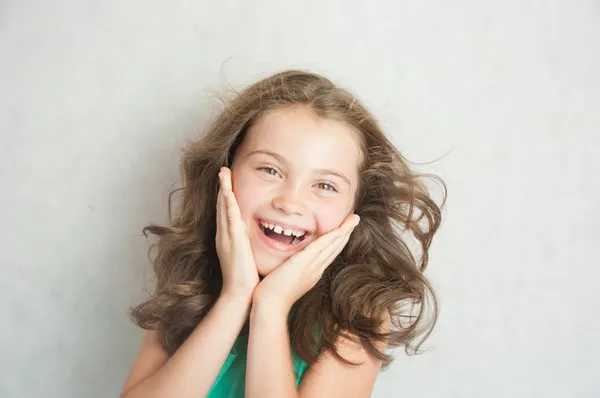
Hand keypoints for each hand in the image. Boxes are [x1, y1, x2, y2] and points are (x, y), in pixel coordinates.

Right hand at [216, 167, 259, 297]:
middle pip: (222, 206)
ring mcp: (226, 237)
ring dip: (223, 189)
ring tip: (223, 172)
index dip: (227, 196)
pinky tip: (227, 192)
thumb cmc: (246, 279)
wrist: (239, 295)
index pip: (228, 213)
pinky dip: (227, 204)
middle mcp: (224, 235)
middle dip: (222, 187)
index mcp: (228, 239)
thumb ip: (249, 246)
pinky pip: (230, 218)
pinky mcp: (232, 241)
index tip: (228, 182)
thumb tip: (258, 239)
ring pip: (224, 208)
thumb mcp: (247, 257)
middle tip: (223, 170)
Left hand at [252, 214, 359, 313]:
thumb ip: (291, 268)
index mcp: (313, 272)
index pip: (329, 253)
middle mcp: (316, 269)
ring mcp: (311, 267)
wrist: (270, 306)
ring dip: (344, 231)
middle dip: (346, 233)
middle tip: (355, 219)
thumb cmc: (272, 294)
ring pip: (332, 246)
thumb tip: (288, 261)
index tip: (345, 229)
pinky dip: (332, 237)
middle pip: (335, 248)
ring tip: (354, 219)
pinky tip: (340, 229)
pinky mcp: (303, 263)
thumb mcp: (286, 279)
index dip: (337, 240)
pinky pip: (321, 247)